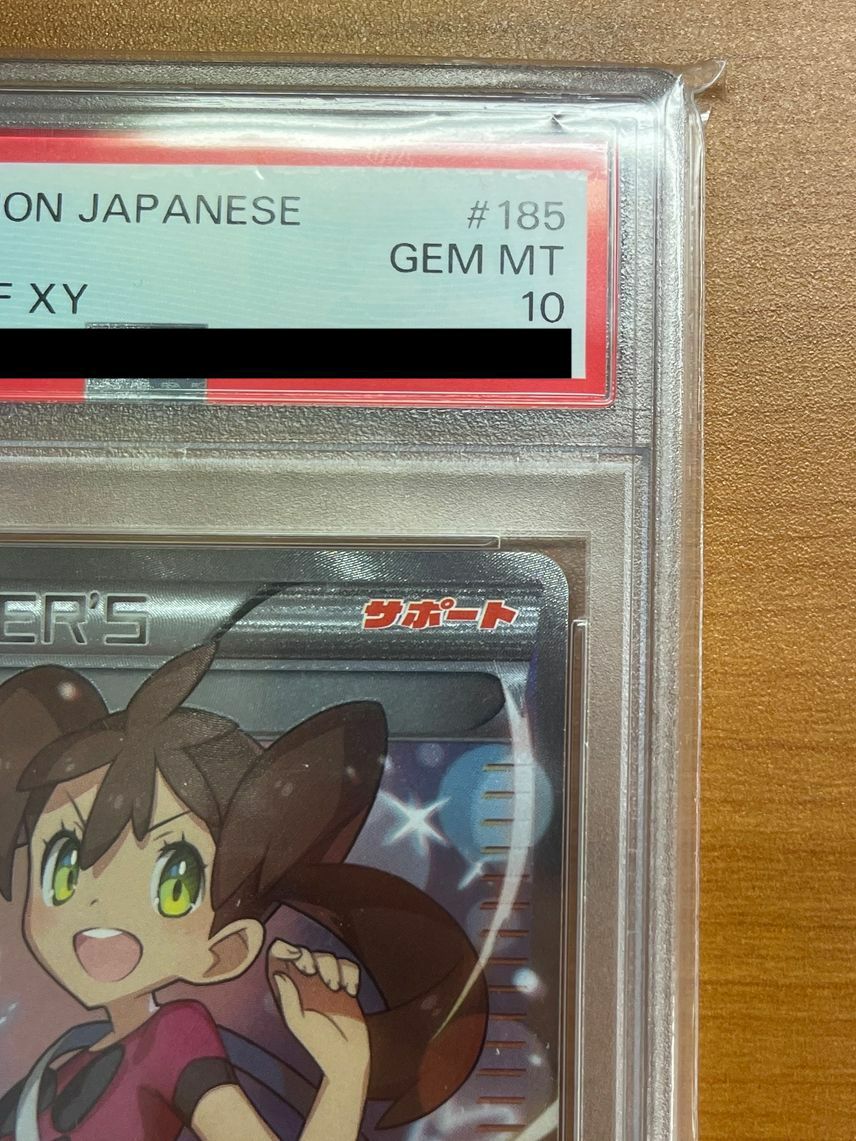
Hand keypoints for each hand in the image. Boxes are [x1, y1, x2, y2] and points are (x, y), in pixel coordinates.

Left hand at [268, 940, 370, 1085]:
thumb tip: (278, 973)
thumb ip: (288, 998)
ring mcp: (328, 984)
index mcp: (290, 990)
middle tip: (311, 972)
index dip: (285, 950)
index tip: (294, 955)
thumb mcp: (299, 1021)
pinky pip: (349, 966)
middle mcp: (307, 984)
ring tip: (334, 988)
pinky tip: (349, 991)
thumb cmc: (319, 1043)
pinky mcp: (347, 986)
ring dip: (332, 967)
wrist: (348, 1058)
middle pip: (306, 952)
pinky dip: (350, 974)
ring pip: (329, 956)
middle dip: (310, 956)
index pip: (281, 960)